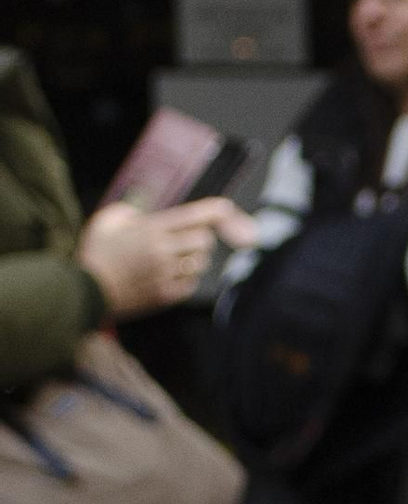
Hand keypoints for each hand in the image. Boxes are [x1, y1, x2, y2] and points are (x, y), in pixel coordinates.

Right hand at [76, 198, 259, 317]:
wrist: (85, 291)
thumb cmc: (94, 254)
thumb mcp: (106, 221)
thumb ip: (128, 211)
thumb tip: (143, 214)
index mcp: (151, 229)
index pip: (194, 216)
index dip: (215, 211)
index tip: (227, 208)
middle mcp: (163, 251)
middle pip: (205, 241)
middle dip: (200, 239)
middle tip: (186, 241)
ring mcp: (166, 275)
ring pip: (200, 264)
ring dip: (193, 261)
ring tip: (172, 261)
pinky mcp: (165, 295)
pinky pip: (191, 285)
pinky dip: (185, 280)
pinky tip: (168, 277)